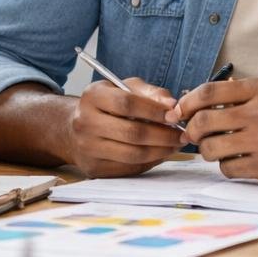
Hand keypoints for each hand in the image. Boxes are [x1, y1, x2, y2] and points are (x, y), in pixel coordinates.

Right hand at [66, 78, 183, 177]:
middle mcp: (85, 122)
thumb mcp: (125, 89)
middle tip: (182, 135)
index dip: (154, 110)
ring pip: (132, 154)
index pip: (127, 104)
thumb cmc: (108, 106)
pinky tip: (160, 154)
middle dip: (163, 135)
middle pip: (132, 133)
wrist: (75, 130)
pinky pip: (128, 168)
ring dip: (160, 151)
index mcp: (92, 96)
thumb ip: (150, 92)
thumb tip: (172, 105)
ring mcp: (87, 148)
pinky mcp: (94, 168)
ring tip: (175, 145)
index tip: (175, 115)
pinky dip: (149, 162)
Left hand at [168, 78, 257, 185]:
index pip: (209, 92)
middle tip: (191, 135)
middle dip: (191, 130)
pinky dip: (226, 166)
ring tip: (218, 148)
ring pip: (211, 149)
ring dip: (207, 151)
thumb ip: (239, 94)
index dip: (187, 102)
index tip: (179, 111)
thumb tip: (194, 99)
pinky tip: (238, 161)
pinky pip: (228, 169)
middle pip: (203, 121)